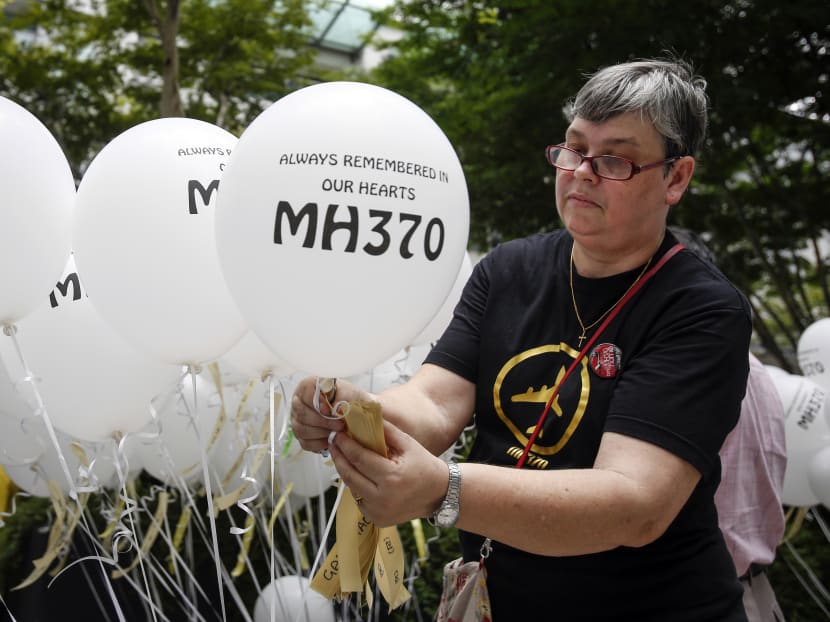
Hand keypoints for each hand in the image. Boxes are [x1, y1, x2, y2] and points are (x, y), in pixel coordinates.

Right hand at [290, 376, 364, 452]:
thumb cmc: (349, 399)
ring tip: (337, 432)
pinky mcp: (301, 435)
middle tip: (340, 424)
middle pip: (302, 413)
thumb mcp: (349, 393)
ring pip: (302, 429)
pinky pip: (305, 442)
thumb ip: (342, 397)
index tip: (330, 410)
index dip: (317, 403)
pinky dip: (319, 443)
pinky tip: (330, 439)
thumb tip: (336, 409)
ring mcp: (297, 419)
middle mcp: (298, 402)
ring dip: (322, 433)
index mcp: (307, 386)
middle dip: (323, 421)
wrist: (354, 412)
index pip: (306, 393)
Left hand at [329, 418, 448, 526]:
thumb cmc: (425, 466)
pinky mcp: (377, 519)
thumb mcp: (408, 444)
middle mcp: (382, 498)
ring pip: (351, 488)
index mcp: (391, 478)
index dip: (346, 445)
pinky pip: (359, 499)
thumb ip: (386, 431)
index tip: (338, 434)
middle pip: (350, 475)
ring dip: (345, 470)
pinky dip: (356, 485)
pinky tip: (356, 472)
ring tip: (341, 455)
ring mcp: (378, 512)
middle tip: (333, 442)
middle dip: (339, 457)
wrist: (439, 494)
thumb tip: (364, 418)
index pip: (359, 459)